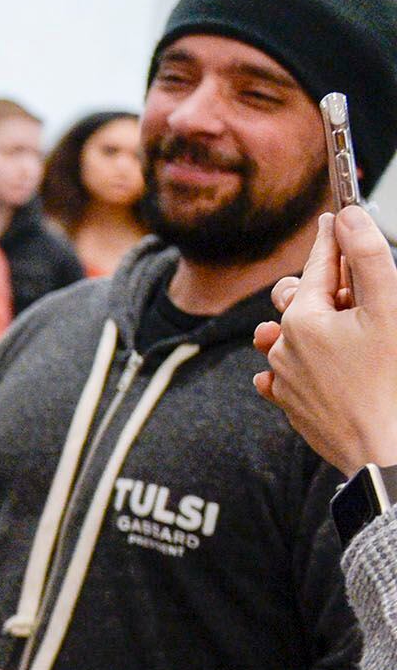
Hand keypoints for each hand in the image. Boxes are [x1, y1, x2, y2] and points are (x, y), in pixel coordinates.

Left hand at [255, 208, 396, 476]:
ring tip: (339, 328)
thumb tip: (347, 217)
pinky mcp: (290, 405)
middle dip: (323, 286)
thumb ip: (367, 259)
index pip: (318, 265)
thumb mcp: (388, 311)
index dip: (332, 239)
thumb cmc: (392, 384)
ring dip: (309, 324)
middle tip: (356, 291)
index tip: (336, 217)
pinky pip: (284, 373)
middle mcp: (284, 346)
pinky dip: (299, 362)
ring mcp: (284, 378)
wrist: (384, 453)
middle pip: (299, 298)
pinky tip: (321, 366)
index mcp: (304, 318)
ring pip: (290, 335)